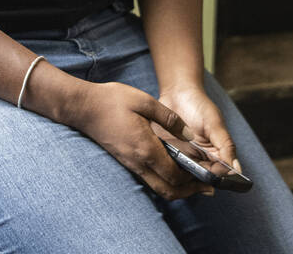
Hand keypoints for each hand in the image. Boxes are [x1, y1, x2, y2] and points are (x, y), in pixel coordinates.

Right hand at [67, 81, 215, 199]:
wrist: (82, 108)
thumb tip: (189, 133)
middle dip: (189, 192)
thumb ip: (169, 118)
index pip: (175, 175)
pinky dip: (165, 181)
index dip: (194, 179)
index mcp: (146, 148)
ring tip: (194, 182)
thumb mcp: (144, 101)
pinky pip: (149, 179)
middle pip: (168, 189)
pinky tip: (173, 170)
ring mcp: (130, 164)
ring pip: (158, 187)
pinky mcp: (125, 161)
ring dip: (178, 188)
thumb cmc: (112, 101)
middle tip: (206, 187)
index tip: (209, 177)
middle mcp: (138, 162)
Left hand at [158, 84, 240, 175]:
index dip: (214, 179)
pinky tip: (162, 158)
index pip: (218, 176)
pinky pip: (165, 165)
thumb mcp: (214, 123)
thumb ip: (226, 145)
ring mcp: (182, 158)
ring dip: (178, 174)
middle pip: (199, 179)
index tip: (210, 176)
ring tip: (178, 161)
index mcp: (215, 155)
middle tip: (191, 168)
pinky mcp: (166, 154)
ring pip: (181, 177)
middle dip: (195, 179)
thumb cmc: (199, 105)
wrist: (176, 92)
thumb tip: (236, 170)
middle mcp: (199, 160)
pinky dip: (164, 165)